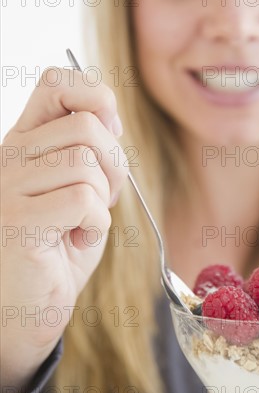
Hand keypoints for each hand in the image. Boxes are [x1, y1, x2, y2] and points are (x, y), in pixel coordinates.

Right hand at [1, 68, 127, 389]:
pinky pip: (83, 200)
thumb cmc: (57, 249)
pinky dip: (95, 226)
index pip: (56, 83)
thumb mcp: (79, 191)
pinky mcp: (18, 220)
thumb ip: (91, 153)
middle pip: (87, 125)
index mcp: (25, 143)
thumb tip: (111, 119)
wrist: (27, 308)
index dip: (95, 95)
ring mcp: (8, 186)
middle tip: (103, 198)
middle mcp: (10, 157)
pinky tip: (75, 241)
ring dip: (103, 199)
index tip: (110, 131)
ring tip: (85, 224)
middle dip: (114, 164)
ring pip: (87, 163)